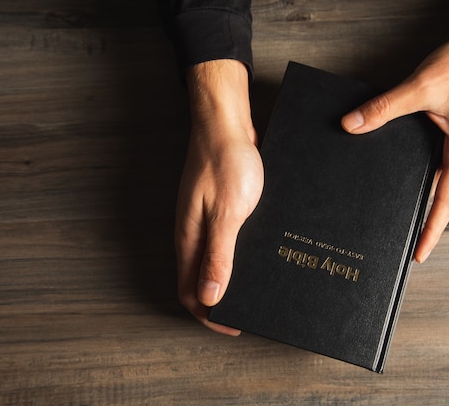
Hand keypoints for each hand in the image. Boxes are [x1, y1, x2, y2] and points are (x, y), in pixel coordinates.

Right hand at [175, 60, 262, 334]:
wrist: (226, 123)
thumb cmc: (226, 162)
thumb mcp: (227, 214)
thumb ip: (217, 256)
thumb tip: (209, 298)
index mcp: (190, 240)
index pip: (191, 293)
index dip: (210, 316)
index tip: (236, 326)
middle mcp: (193, 234)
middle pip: (200, 281)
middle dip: (222, 302)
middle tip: (250, 309)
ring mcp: (204, 220)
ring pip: (213, 261)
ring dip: (231, 279)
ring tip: (258, 287)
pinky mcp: (218, 208)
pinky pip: (225, 242)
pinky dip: (238, 256)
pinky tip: (258, 254)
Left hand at [341, 0, 448, 262]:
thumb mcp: (422, 88)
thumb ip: (385, 108)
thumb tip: (351, 125)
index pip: (444, 202)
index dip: (431, 230)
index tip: (418, 255)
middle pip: (439, 194)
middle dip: (422, 219)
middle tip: (401, 243)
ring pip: (433, 175)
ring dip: (417, 194)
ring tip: (395, 214)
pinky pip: (430, 155)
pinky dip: (413, 167)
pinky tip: (394, 168)